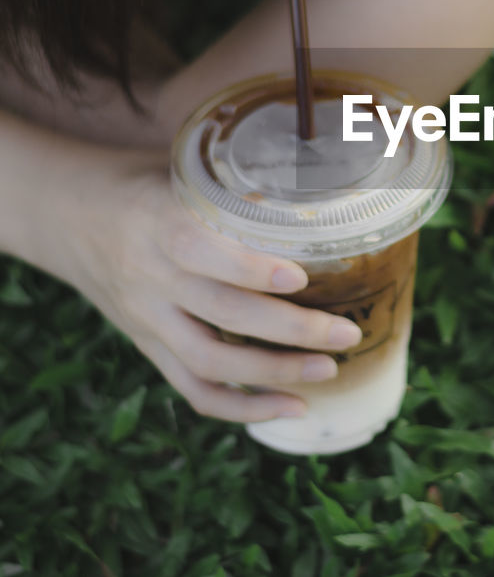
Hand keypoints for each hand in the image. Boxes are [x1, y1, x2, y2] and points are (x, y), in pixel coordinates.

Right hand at [51, 145, 361, 421]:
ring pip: (208, 360)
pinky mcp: (147, 345)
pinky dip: (242, 407)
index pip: (197, 250)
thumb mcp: (180, 168)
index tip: (301, 277)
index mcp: (156, 220)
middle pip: (220, 313)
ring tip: (330, 370)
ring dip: (274, 373)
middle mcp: (150, 275)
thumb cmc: (141, 182)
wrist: (65, 213)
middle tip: (346, 333)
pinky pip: (191, 388)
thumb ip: (234, 185)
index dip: (248, 270)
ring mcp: (146, 317)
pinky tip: (290, 408)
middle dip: (289, 331)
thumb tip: (312, 191)